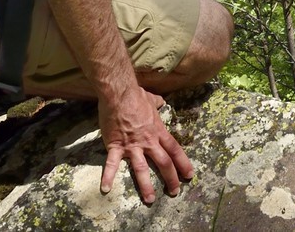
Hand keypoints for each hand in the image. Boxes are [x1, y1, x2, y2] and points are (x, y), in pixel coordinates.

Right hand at [97, 85, 194, 203]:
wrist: (119, 94)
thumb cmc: (136, 96)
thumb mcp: (152, 99)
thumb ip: (158, 103)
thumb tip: (161, 102)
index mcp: (158, 131)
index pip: (174, 150)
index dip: (183, 163)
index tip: (189, 175)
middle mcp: (148, 142)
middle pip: (163, 163)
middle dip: (170, 179)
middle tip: (174, 192)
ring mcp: (132, 146)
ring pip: (142, 169)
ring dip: (146, 186)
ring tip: (150, 200)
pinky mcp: (116, 146)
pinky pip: (111, 164)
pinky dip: (108, 176)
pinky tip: (105, 189)